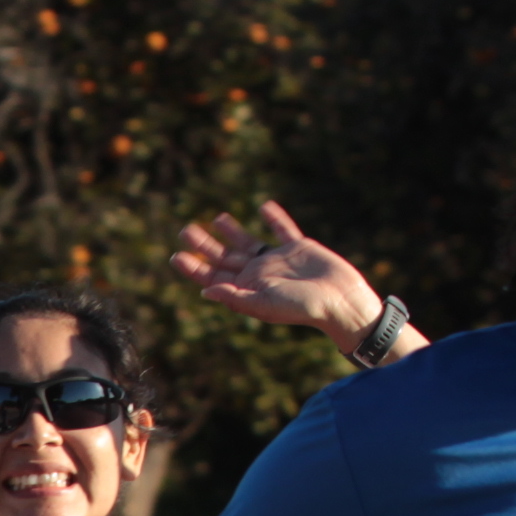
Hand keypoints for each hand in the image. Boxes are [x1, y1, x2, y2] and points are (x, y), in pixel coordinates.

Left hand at [168, 199, 386, 344]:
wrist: (338, 299)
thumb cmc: (301, 308)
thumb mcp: (264, 304)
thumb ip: (236, 297)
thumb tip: (205, 291)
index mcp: (247, 288)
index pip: (214, 276)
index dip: (195, 267)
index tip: (177, 256)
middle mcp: (259, 273)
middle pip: (225, 256)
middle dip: (205, 244)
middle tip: (186, 230)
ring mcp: (278, 260)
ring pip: (249, 242)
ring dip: (232, 231)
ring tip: (217, 219)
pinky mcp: (298, 248)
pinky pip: (283, 229)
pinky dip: (274, 218)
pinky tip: (264, 207)